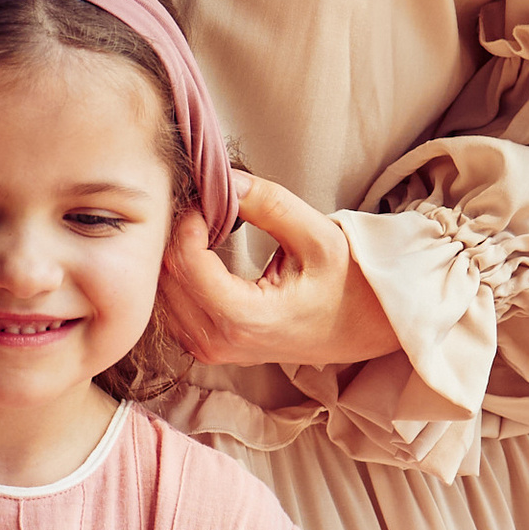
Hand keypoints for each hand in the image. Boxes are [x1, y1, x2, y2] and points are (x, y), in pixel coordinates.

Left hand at [156, 172, 397, 371]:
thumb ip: (268, 203)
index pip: (186, 261)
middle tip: (204, 206)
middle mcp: (219, 341)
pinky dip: (179, 274)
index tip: (210, 199)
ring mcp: (211, 350)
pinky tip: (204, 253)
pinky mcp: (208, 348)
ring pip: (162, 292)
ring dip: (176, 253)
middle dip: (177, 234)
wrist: (366, 329)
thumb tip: (224, 179)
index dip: (188, 221)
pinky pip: (171, 306)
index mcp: (245, 319)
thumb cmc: (350, 285)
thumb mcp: (318, 236)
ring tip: (207, 226)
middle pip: (166, 277)